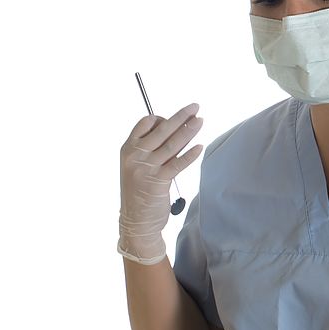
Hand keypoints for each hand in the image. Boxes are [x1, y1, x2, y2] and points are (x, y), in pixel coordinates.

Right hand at [118, 103, 203, 264]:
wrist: (135, 222)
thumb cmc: (139, 192)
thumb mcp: (137, 166)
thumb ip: (151, 150)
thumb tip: (176, 130)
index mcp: (128, 149)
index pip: (144, 123)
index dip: (161, 118)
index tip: (174, 120)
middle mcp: (134, 156)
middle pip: (161, 129)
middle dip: (181, 116)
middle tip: (195, 107)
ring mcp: (145, 168)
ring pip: (172, 144)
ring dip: (188, 131)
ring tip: (200, 121)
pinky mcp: (158, 182)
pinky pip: (177, 164)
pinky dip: (190, 154)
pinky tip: (199, 147)